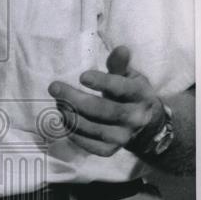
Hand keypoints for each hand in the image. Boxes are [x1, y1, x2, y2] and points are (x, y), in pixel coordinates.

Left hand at [48, 45, 162, 156]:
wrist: (145, 125)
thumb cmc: (130, 94)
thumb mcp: (129, 76)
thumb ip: (120, 65)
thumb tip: (121, 49)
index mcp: (140, 95)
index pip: (122, 89)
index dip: (103, 82)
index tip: (82, 76)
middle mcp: (135, 118)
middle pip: (104, 111)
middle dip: (76, 99)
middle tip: (54, 88)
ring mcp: (124, 137)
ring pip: (94, 129)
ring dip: (71, 116)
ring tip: (58, 103)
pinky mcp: (111, 150)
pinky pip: (90, 145)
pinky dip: (74, 134)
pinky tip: (64, 120)